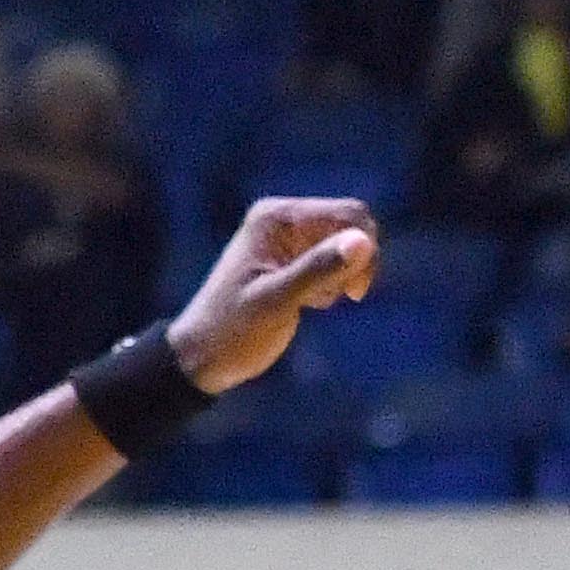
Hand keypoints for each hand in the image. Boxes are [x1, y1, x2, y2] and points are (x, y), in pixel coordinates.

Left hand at [171, 196, 381, 391]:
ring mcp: (287, 238)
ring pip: (346, 246)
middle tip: (336, 298)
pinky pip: (334, 262)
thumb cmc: (234, 330)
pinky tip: (306, 303)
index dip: (364, 249)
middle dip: (354, 264)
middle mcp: (283, 219)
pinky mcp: (292, 259)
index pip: (349, 214)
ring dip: (341, 277)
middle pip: (351, 226)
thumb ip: (319, 269)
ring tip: (309, 301)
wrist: (205, 356)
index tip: (354, 292)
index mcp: (276, 217)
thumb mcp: (277, 301)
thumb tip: (363, 240)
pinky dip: (331, 284)